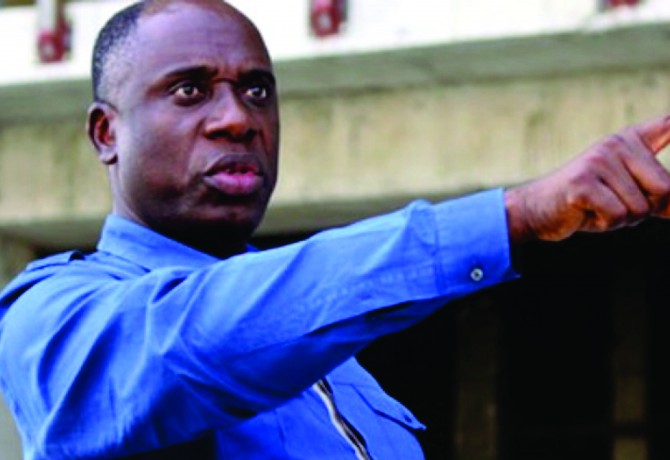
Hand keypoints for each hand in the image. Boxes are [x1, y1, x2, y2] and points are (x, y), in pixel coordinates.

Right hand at [505, 114, 669, 242]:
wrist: (535, 209)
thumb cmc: (586, 202)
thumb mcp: (627, 193)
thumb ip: (658, 195)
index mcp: (629, 140)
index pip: (667, 125)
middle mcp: (616, 144)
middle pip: (665, 190)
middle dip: (645, 210)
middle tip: (613, 204)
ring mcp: (597, 161)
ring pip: (639, 209)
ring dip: (621, 220)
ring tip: (596, 208)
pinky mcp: (582, 183)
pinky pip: (617, 215)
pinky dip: (604, 224)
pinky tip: (585, 212)